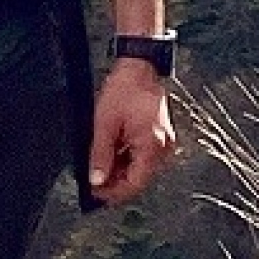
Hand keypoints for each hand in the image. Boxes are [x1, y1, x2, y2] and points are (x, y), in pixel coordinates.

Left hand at [88, 62, 176, 204]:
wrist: (139, 65)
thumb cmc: (126, 88)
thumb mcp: (105, 124)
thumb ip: (100, 155)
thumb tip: (96, 179)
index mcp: (152, 147)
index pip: (134, 184)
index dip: (114, 193)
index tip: (97, 193)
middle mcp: (163, 148)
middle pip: (139, 178)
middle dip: (116, 182)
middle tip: (95, 181)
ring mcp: (163, 141)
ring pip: (141, 168)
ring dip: (121, 170)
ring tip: (100, 166)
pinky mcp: (160, 134)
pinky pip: (144, 155)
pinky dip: (128, 157)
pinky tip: (113, 154)